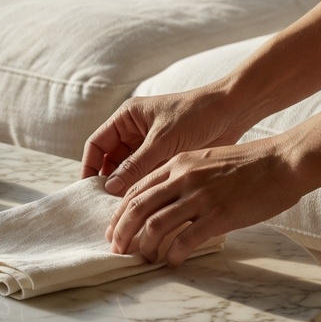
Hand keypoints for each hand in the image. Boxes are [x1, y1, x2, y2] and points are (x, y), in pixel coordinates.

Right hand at [81, 87, 248, 194]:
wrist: (233, 111)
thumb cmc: (196, 114)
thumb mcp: (163, 140)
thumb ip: (135, 165)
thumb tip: (109, 188)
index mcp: (127, 118)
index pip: (97, 144)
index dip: (89, 166)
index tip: (87, 189)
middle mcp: (134, 132)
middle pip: (110, 161)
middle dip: (107, 181)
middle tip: (106, 206)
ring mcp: (150, 146)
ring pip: (128, 171)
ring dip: (126, 188)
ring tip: (124, 210)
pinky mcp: (166, 158)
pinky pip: (147, 176)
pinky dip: (143, 189)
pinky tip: (143, 206)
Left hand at [106, 137, 304, 265]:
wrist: (284, 162)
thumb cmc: (250, 163)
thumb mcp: (207, 160)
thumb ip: (184, 177)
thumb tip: (168, 201)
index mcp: (178, 164)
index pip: (136, 189)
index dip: (120, 212)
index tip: (114, 229)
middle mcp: (183, 178)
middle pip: (137, 208)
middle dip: (121, 232)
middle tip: (117, 249)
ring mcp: (200, 197)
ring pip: (155, 225)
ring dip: (145, 246)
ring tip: (144, 259)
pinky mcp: (218, 215)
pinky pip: (184, 240)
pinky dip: (173, 255)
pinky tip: (172, 263)